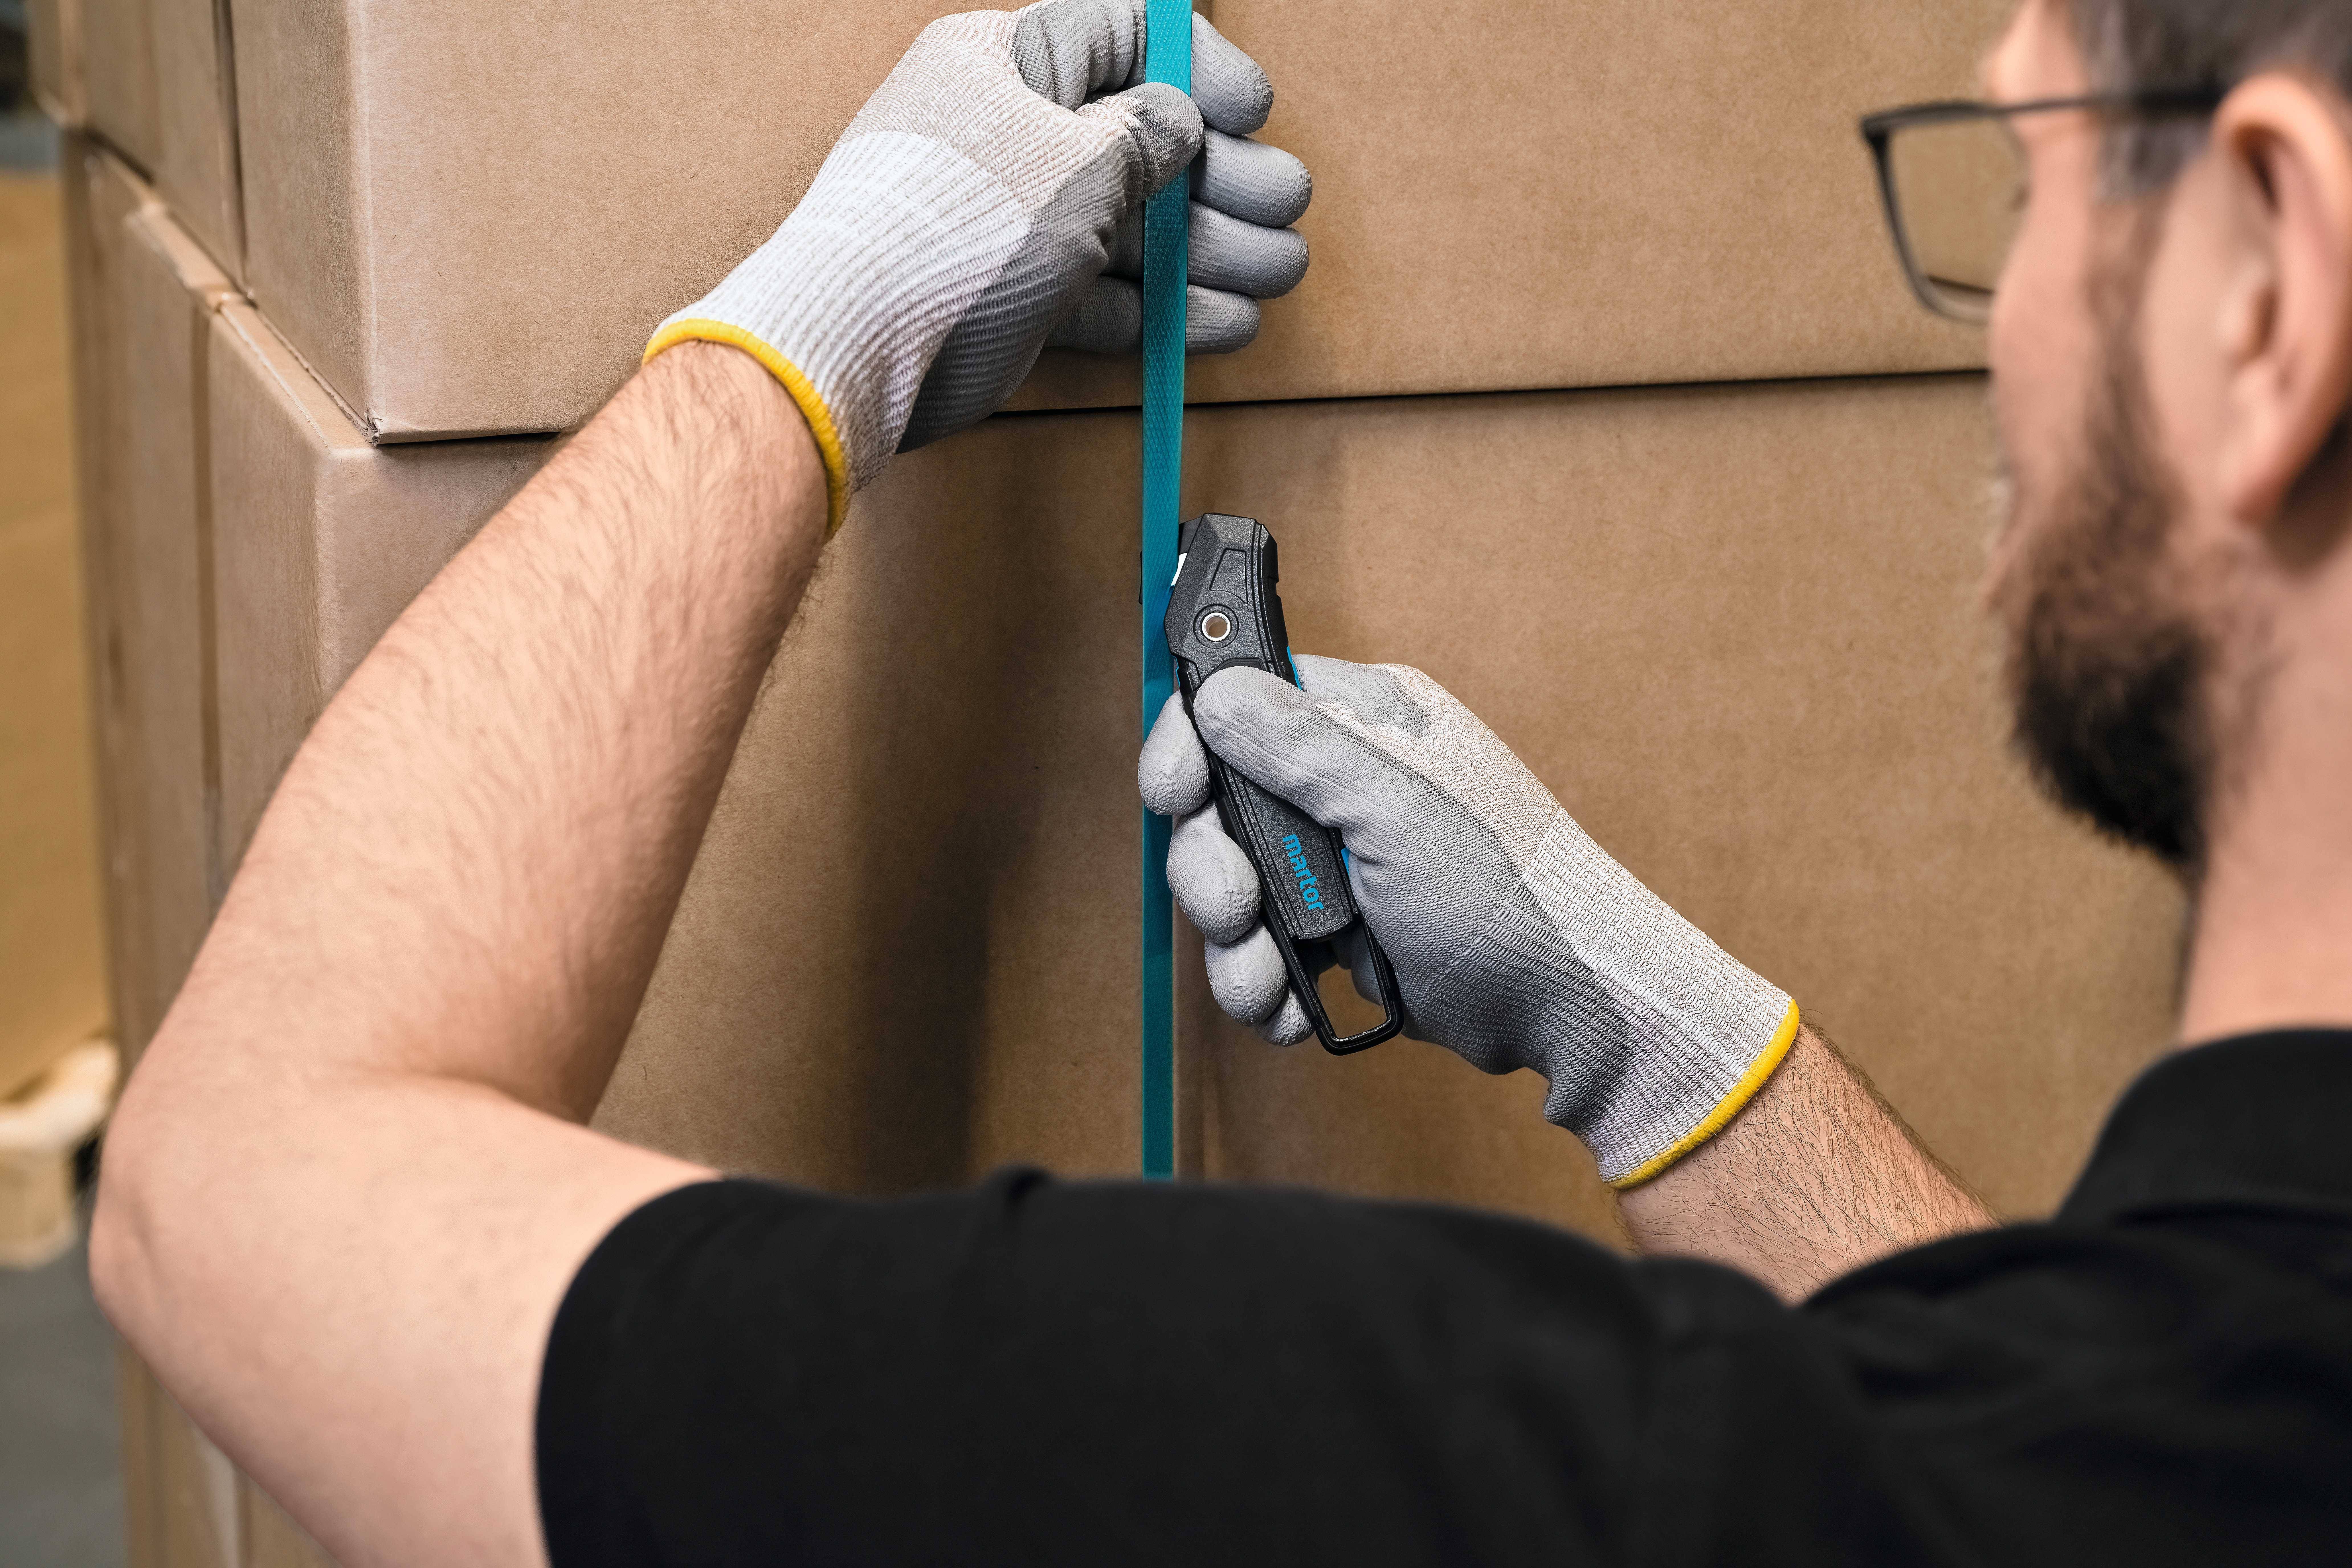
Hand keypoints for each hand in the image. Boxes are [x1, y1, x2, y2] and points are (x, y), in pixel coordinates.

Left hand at [646, 0, 1310, 532]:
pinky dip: (1163, 310)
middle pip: (1137, 141)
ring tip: (1277, 271)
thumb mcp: (1075, 162)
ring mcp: (1008, 221)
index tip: (1253, 108)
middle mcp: (1008, 133)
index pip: (1120, 34)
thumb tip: (1179, 123)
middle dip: (1224, 176)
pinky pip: (1101, 295)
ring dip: (1210, 252)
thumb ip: (1143, 136)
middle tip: (1285, 205)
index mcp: (1008, 61)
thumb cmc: (956, 228)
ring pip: (1128, 226)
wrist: (852, 345)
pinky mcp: (1010, 298)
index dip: (1198, 67)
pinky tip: (1224, 321)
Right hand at [1138, 656, 1800, 1187]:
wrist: (1569, 1010)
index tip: (1173, 792)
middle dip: (1214, 867)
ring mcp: (1342, 858)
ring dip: (1236, 943)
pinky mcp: (1341, 928)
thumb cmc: (1511, 895)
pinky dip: (1266, 980)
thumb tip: (1216, 688)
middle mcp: (1348, 781)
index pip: (1241, 701)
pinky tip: (1289, 1004)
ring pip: (1234, 883)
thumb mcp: (1397, 808)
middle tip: (1234, 908)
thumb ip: (1301, 747)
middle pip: (1221, 802)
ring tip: (1267, 979)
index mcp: (1368, 722)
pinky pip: (1264, 945)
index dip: (1192, 745)